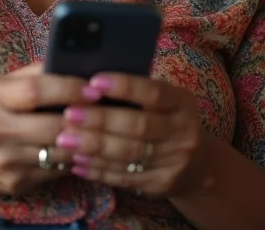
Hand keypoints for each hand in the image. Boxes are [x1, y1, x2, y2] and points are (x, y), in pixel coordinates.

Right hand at [0, 64, 101, 196]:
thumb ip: (33, 74)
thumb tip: (73, 61)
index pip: (35, 90)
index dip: (68, 88)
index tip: (94, 87)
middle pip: (52, 125)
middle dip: (86, 117)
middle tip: (111, 109)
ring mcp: (5, 161)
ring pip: (59, 151)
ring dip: (86, 140)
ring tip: (106, 128)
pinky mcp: (15, 183)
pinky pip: (55, 169)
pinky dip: (74, 158)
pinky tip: (87, 147)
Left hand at [53, 73, 207, 197]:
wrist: (199, 164)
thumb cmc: (169, 119)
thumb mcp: (167, 101)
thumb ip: (138, 91)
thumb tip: (92, 79)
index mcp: (182, 103)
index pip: (153, 92)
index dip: (124, 86)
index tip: (93, 81)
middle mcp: (183, 132)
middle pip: (138, 126)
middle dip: (100, 120)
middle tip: (68, 113)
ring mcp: (174, 161)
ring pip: (128, 154)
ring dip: (93, 146)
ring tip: (65, 138)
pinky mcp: (161, 184)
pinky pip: (125, 177)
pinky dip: (98, 169)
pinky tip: (76, 161)